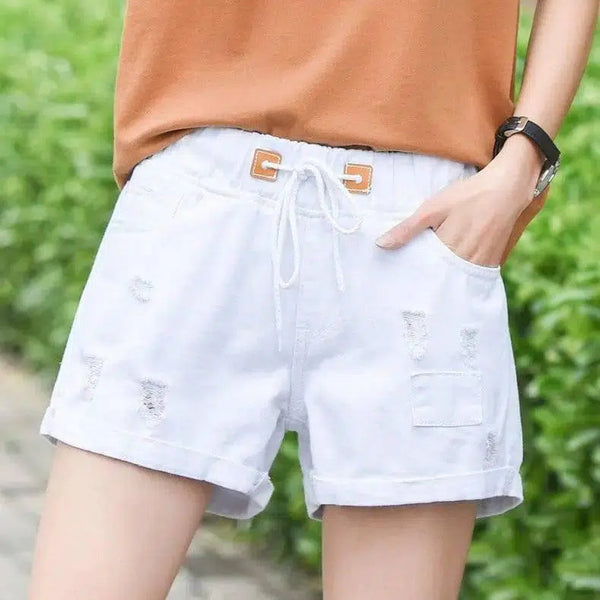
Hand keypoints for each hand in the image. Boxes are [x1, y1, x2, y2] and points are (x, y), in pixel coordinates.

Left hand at [375, 137, 544, 266]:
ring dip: (441, 279)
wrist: (509, 188)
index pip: (422, 270)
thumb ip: (407, 229)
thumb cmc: (469, 195)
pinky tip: (447, 272)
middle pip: (438, 278)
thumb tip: (381, 245)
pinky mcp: (491, 262)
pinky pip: (470, 275)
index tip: (396, 276)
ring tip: (423, 279)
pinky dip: (458, 275)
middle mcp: (465, 260)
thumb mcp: (433, 208)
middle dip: (423, 279)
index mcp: (448, 248)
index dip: (409, 273)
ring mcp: (480, 263)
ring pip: (454, 278)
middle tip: (406, 281)